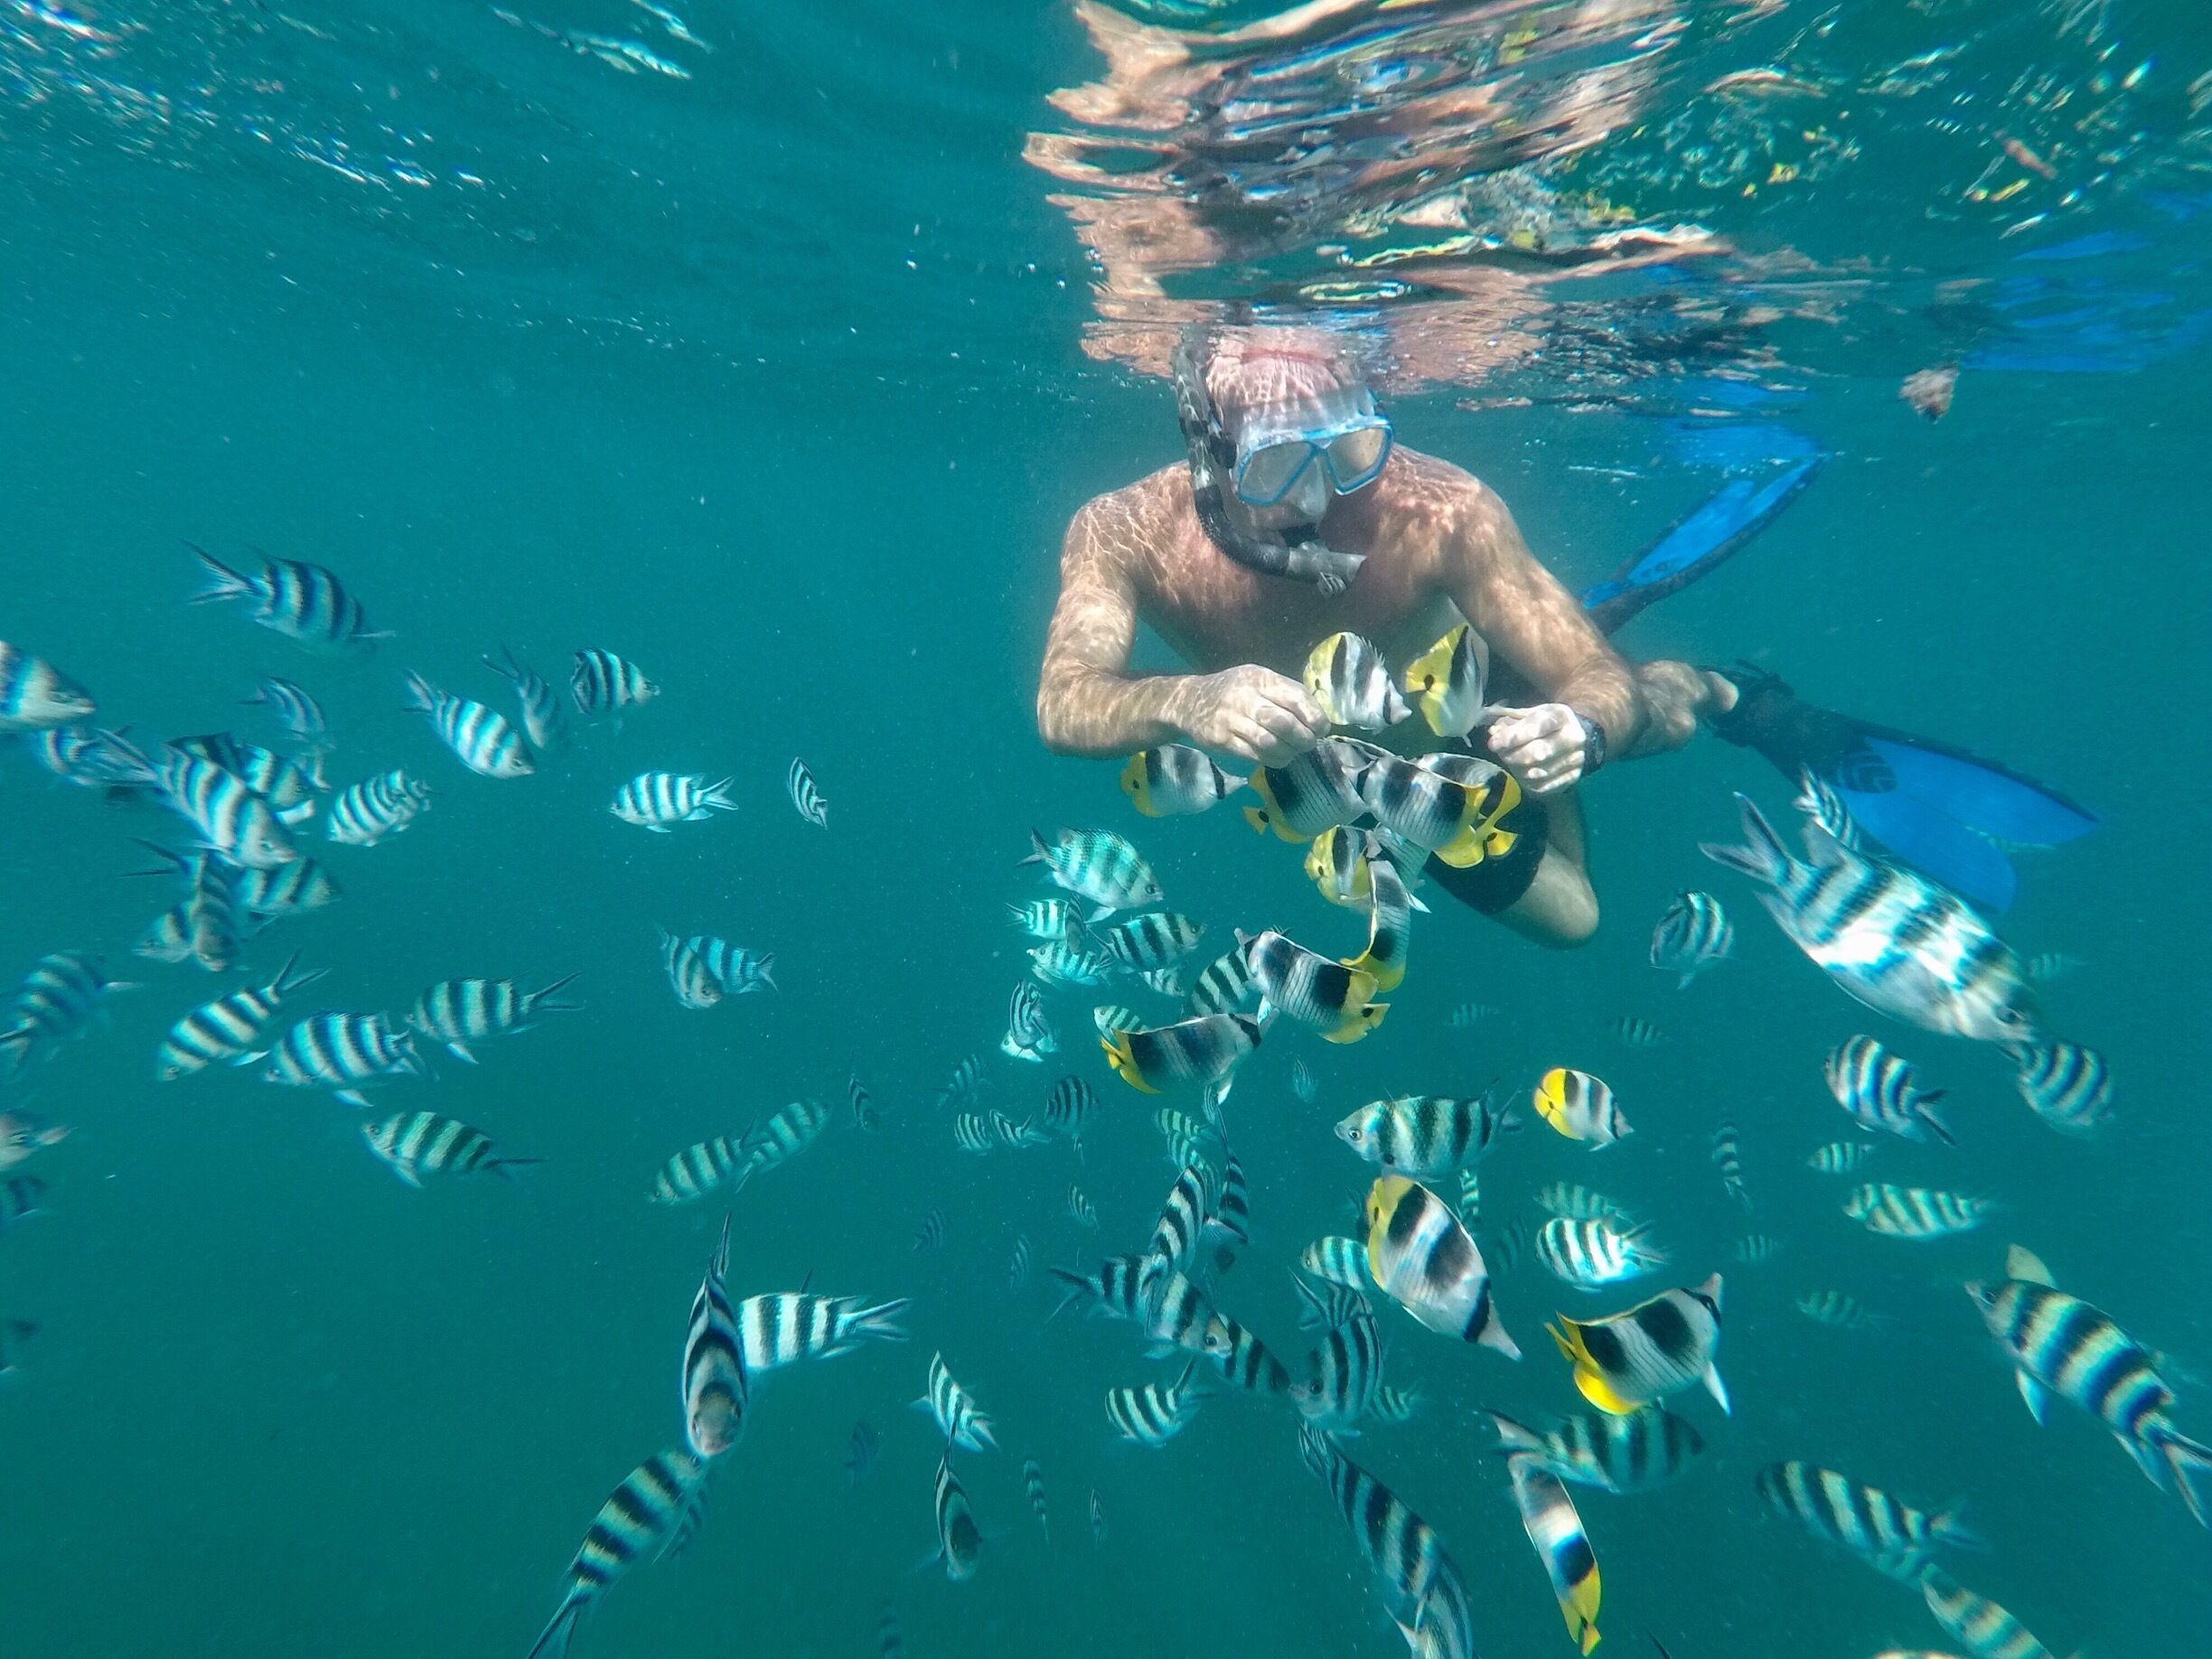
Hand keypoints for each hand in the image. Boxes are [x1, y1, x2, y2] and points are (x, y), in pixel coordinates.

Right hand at [1176, 666, 1328, 766]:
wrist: (1189, 701)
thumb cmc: (1234, 689)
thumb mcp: (1258, 678)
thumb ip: (1285, 693)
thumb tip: (1318, 717)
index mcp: (1259, 678)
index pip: (1295, 698)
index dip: (1314, 717)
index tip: (1322, 728)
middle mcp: (1245, 697)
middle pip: (1284, 723)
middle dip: (1304, 738)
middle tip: (1309, 743)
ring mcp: (1231, 720)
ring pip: (1270, 743)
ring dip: (1289, 752)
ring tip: (1294, 751)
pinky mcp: (1222, 740)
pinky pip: (1254, 755)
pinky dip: (1272, 759)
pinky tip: (1278, 756)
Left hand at [1488, 702, 1587, 795]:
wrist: (1575, 737)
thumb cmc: (1547, 724)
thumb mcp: (1531, 714)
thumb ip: (1512, 721)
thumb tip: (1494, 732)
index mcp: (1562, 716)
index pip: (1535, 727)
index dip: (1512, 737)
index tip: (1493, 744)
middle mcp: (1573, 738)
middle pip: (1537, 753)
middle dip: (1511, 755)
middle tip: (1500, 753)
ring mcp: (1575, 760)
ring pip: (1536, 773)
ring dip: (1516, 769)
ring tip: (1511, 761)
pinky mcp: (1572, 778)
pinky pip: (1541, 787)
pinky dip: (1525, 782)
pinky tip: (1521, 773)